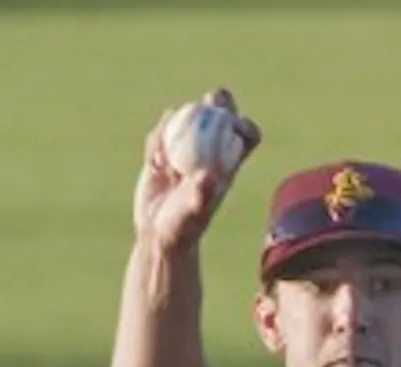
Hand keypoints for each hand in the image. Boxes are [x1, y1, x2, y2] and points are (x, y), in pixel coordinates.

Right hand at [133, 87, 261, 252]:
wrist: (159, 234)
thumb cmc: (184, 226)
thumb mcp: (194, 210)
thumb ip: (201, 194)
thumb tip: (208, 176)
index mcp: (227, 165)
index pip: (245, 137)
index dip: (244, 125)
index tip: (234, 122)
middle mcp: (208, 155)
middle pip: (220, 119)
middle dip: (220, 103)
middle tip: (212, 98)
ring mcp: (184, 153)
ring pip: (187, 121)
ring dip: (181, 118)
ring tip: (171, 136)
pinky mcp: (161, 156)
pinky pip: (159, 137)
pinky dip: (156, 141)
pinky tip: (155, 162)